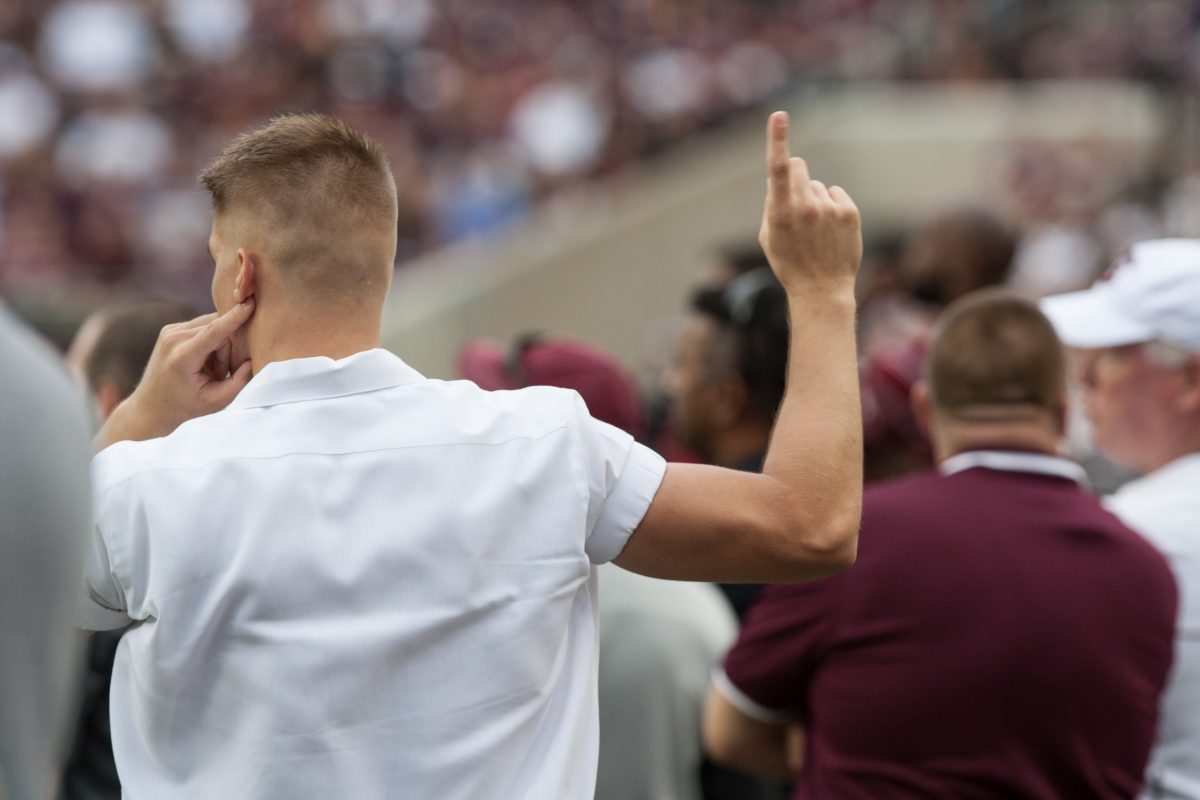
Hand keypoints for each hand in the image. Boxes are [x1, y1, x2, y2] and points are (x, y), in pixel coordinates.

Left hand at [94, 300, 254, 450]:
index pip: (214, 331)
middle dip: (228, 349)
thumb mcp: (217, 401)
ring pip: (212, 325)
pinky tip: (202, 362)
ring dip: (220, 346)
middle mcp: (173, 339)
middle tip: (221, 375)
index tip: (250, 302)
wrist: (151, 406)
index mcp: (182, 357)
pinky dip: (210, 342)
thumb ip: (240, 381)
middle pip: (218, 329)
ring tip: (210, 371)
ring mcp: (169, 331)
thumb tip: (254, 359)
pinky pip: (203, 326)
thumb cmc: (185, 407)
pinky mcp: (171, 329)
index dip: (235, 317)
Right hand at [758, 111, 861, 295]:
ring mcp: (830, 209)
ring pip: (817, 185)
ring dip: (813, 199)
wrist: (821, 289)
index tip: (779, 115)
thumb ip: (772, 203)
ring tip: (814, 230)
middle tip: (795, 204)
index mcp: (780, 213)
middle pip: (799, 167)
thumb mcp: (769, 235)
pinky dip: (831, 207)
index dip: (777, 139)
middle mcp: (806, 207)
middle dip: (794, 176)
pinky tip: (830, 230)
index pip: (778, 169)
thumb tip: (779, 176)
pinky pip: (835, 195)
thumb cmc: (789, 262)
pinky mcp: (849, 212)